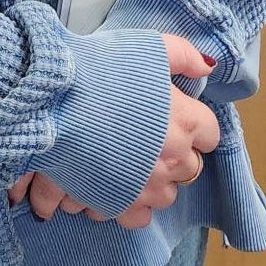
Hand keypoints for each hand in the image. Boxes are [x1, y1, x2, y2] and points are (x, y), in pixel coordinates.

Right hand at [5, 35, 217, 226]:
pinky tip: (113, 185)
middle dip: (172, 154)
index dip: (191, 122)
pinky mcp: (120, 205)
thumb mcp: (147, 48)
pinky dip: (128, 204)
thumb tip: (206, 67)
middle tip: (146, 135)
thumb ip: (183, 55)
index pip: (209, 132)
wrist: (56, 101)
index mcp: (183, 120)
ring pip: (165, 195)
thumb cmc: (100, 70)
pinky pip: (138, 217)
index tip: (174, 116)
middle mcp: (172, 158)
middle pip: (189, 167)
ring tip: (128, 161)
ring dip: (152, 181)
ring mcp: (147, 186)